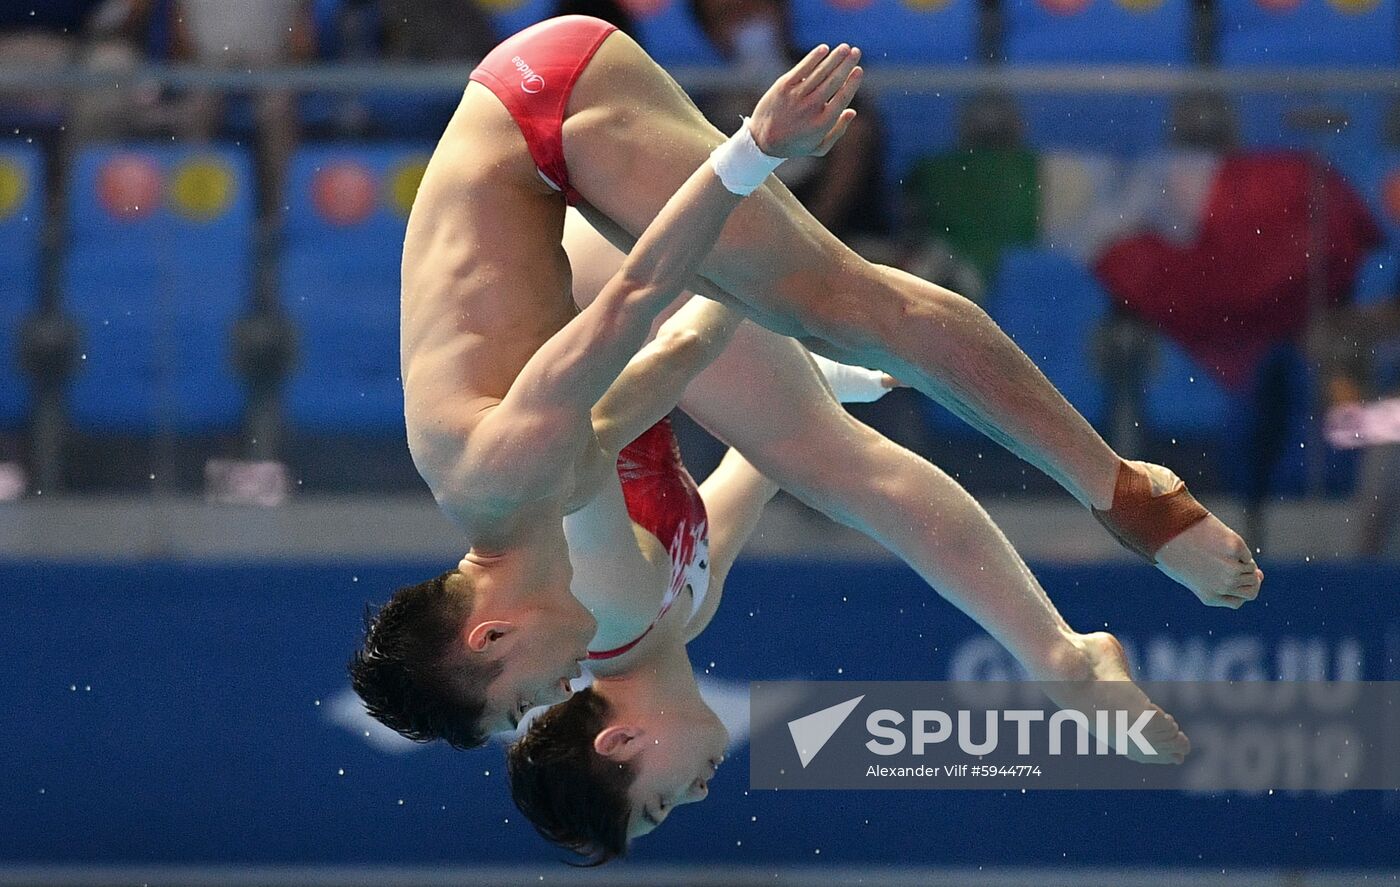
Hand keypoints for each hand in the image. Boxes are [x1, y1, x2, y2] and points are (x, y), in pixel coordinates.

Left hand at [749, 43, 862, 158]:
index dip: (852, 82)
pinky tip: (824, 49)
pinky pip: (802, 68)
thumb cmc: (795, 144)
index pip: (842, 98)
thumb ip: (838, 130)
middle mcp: (810, 107)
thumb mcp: (819, 147)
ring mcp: (796, 96)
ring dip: (834, 57)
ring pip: (820, 72)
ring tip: (845, 47)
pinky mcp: (783, 86)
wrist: (762, 141)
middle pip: (833, 81)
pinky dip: (814, 58)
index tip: (859, 70)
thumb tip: (852, 111)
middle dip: (846, 64)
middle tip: (856, 51)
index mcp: (822, 122)